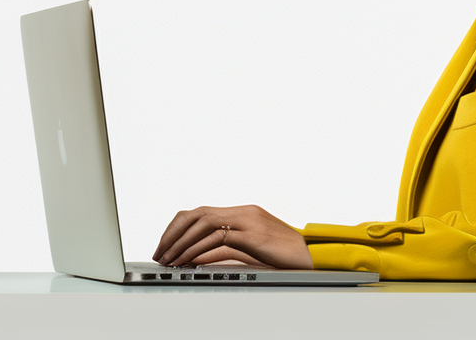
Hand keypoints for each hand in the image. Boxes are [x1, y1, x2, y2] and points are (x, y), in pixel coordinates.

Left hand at [153, 204, 311, 268]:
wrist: (313, 256)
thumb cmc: (284, 254)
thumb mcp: (251, 248)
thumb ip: (228, 247)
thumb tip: (199, 257)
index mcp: (240, 213)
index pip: (199, 212)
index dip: (178, 227)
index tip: (165, 244)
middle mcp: (242, 213)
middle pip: (196, 215)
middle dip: (173, 234)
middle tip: (161, 253)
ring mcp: (248, 223)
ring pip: (205, 227)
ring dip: (184, 245)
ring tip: (171, 260)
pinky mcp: (254, 237)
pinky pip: (222, 242)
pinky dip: (203, 252)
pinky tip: (192, 262)